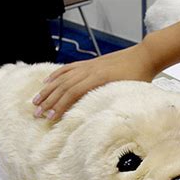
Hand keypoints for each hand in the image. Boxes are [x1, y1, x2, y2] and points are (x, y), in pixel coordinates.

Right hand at [32, 44, 157, 120]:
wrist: (144, 56)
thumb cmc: (140, 76)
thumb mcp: (130, 93)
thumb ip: (118, 104)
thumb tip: (110, 122)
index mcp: (98, 79)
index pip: (73, 94)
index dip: (60, 107)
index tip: (51, 118)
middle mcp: (89, 71)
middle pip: (63, 87)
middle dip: (49, 102)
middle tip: (37, 115)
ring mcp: (87, 66)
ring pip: (62, 78)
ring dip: (47, 90)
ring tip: (36, 102)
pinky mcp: (88, 63)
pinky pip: (68, 68)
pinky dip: (56, 75)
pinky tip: (47, 82)